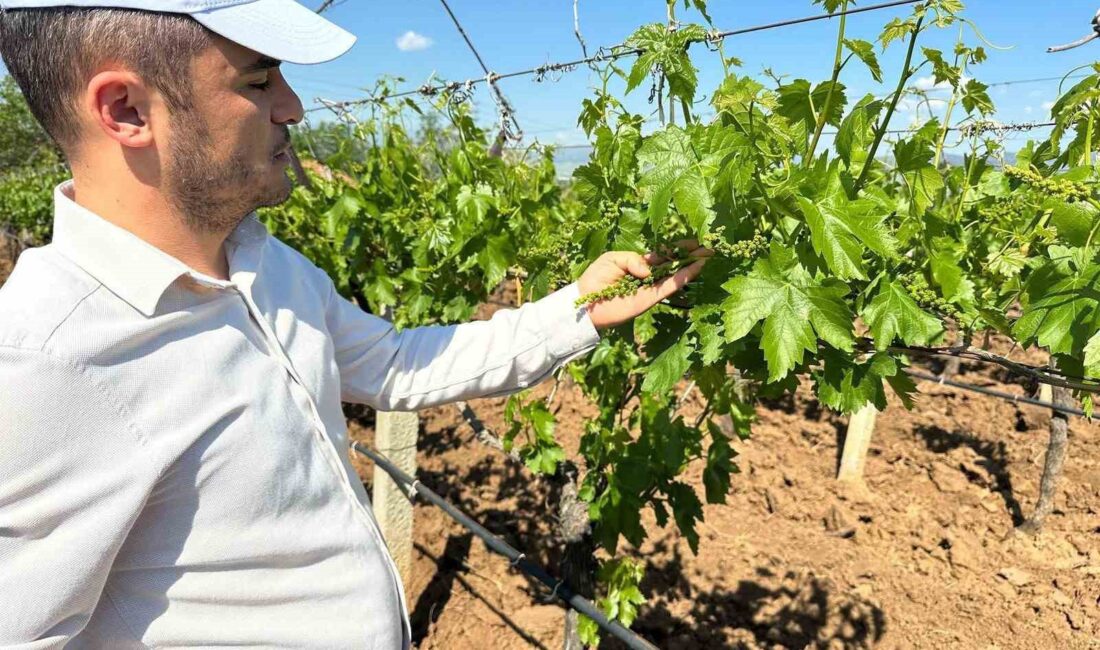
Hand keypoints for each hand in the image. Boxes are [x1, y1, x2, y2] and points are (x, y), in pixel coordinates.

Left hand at [577, 241, 711, 329]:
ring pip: (676, 276)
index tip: (695, 241)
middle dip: (691, 255)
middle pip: (674, 264)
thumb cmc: (596, 278)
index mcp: (640, 264)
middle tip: (708, 247)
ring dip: (692, 266)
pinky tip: (694, 270)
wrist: (586, 302)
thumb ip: (633, 259)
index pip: (664, 254)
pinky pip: (669, 288)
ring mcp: (651, 288)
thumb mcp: (613, 259)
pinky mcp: (650, 300)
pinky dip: (682, 279)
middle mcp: (649, 276)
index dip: (678, 248)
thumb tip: (648, 269)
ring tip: (707, 256)